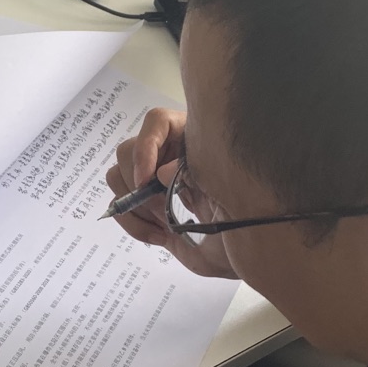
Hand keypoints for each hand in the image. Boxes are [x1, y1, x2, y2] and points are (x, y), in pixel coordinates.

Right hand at [105, 108, 236, 279]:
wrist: (249, 244)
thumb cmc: (245, 212)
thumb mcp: (227, 190)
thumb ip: (195, 175)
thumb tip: (161, 173)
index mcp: (191, 137)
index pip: (158, 122)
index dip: (146, 147)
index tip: (147, 180)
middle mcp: (168, 153)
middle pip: (127, 151)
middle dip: (139, 185)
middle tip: (161, 207)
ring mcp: (153, 179)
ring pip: (118, 178)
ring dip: (134, 205)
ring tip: (162, 223)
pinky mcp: (146, 206)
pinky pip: (121, 207)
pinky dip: (133, 223)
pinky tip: (158, 235)